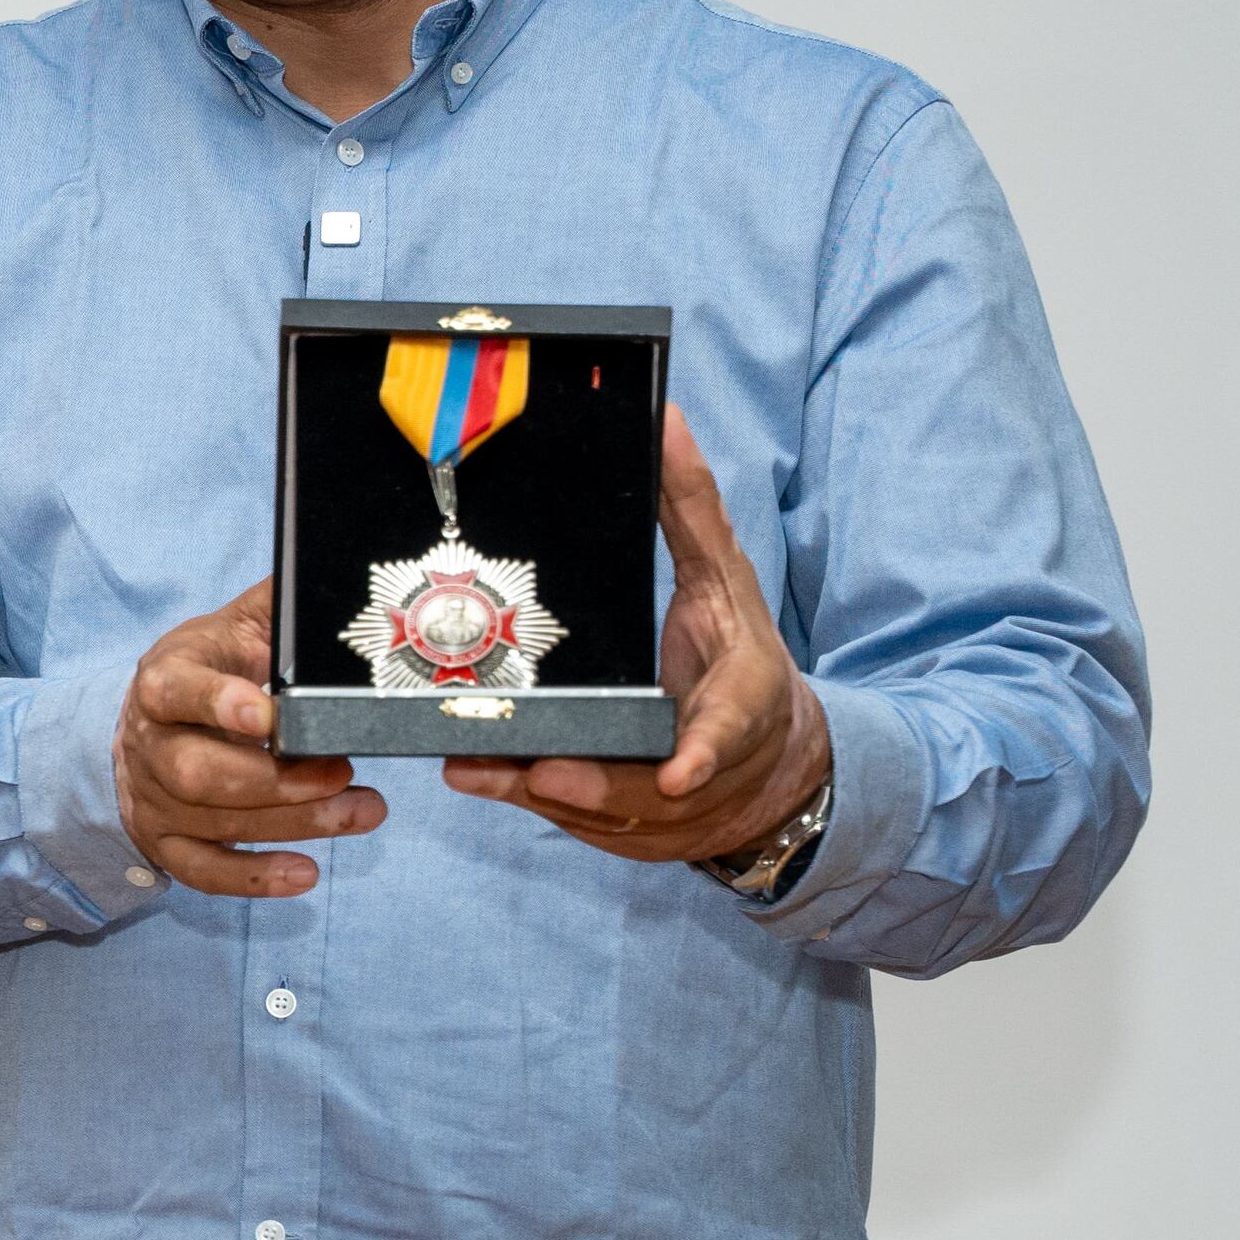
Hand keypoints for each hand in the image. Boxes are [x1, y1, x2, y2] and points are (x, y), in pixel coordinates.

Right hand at [116, 580, 384, 896]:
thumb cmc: (209, 668)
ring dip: (294, 824)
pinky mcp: (164, 841)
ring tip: (365, 811)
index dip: (217, 703)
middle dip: (276, 780)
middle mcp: (149, 743)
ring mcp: (153, 799)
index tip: (268, 713)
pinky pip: (202, 871)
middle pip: (197, 772)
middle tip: (343, 771)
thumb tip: (342, 572)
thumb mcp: (236, 624)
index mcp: (164, 679)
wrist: (146, 721)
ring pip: (215, 822)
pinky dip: (252, 879)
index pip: (176, 691)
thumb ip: (279, 605)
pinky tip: (306, 875)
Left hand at [445, 406, 829, 865]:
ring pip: (601, 809)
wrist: (769, 768)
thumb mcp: (725, 577)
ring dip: (540, 794)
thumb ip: (694, 508)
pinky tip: (470, 774)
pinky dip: (522, 798)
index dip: (704, 753)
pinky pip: (571, 818)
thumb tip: (665, 417)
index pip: (731, 729)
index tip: (679, 772)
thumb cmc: (736, 660)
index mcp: (744, 701)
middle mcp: (704, 761)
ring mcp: (665, 803)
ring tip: (476, 768)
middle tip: (542, 772)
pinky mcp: (627, 823)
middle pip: (647, 786)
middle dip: (596, 784)